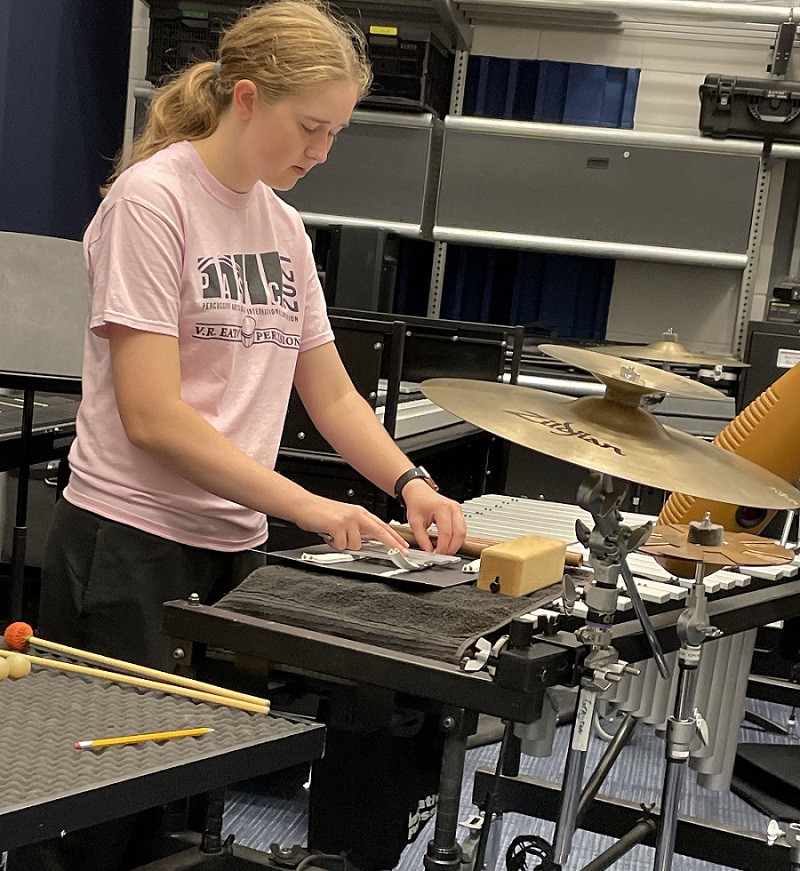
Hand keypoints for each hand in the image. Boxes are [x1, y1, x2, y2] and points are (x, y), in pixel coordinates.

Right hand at [294, 495, 409, 552]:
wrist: (304, 505)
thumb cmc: (321, 513)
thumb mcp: (344, 518)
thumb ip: (357, 528)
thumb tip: (365, 543)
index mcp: (360, 513)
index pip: (382, 525)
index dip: (395, 536)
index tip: (404, 545)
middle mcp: (357, 514)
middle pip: (380, 531)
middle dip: (392, 543)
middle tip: (401, 551)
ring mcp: (348, 519)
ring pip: (356, 544)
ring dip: (345, 544)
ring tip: (335, 536)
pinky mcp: (338, 525)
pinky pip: (342, 545)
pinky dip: (335, 544)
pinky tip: (329, 535)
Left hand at [401, 480, 465, 553]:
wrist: (419, 492)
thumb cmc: (417, 502)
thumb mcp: (415, 522)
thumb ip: (422, 538)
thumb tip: (429, 551)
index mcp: (442, 508)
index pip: (446, 532)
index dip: (442, 547)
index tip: (437, 554)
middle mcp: (453, 508)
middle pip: (459, 533)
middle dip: (452, 547)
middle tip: (442, 555)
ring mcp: (458, 509)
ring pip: (463, 532)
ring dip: (455, 544)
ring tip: (444, 550)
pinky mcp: (459, 513)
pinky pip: (462, 529)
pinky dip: (456, 538)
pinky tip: (447, 542)